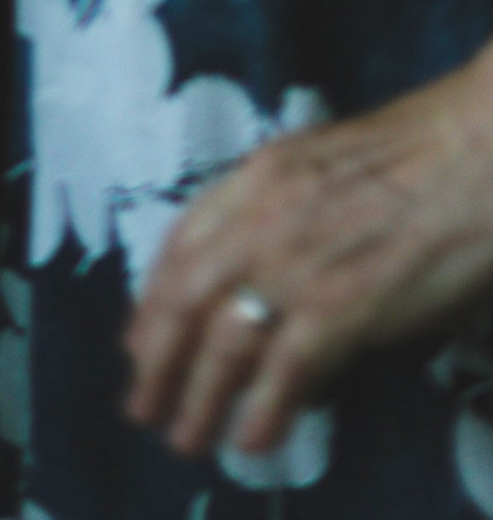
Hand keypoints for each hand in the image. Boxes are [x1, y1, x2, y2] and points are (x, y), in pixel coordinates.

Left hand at [126, 59, 492, 462]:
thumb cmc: (413, 155)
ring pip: (224, 340)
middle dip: (156, 358)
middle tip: (141, 404)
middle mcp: (260, 218)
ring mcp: (298, 264)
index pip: (181, 242)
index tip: (137, 339)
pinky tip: (253, 441)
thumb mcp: (320, 166)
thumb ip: (279, 210)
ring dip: (198, 397)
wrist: (472, 156)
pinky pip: (288, 369)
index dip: (153, 298)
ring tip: (186, 438)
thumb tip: (260, 278)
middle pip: (186, 298)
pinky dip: (266, 409)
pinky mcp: (343, 306)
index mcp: (255, 176)